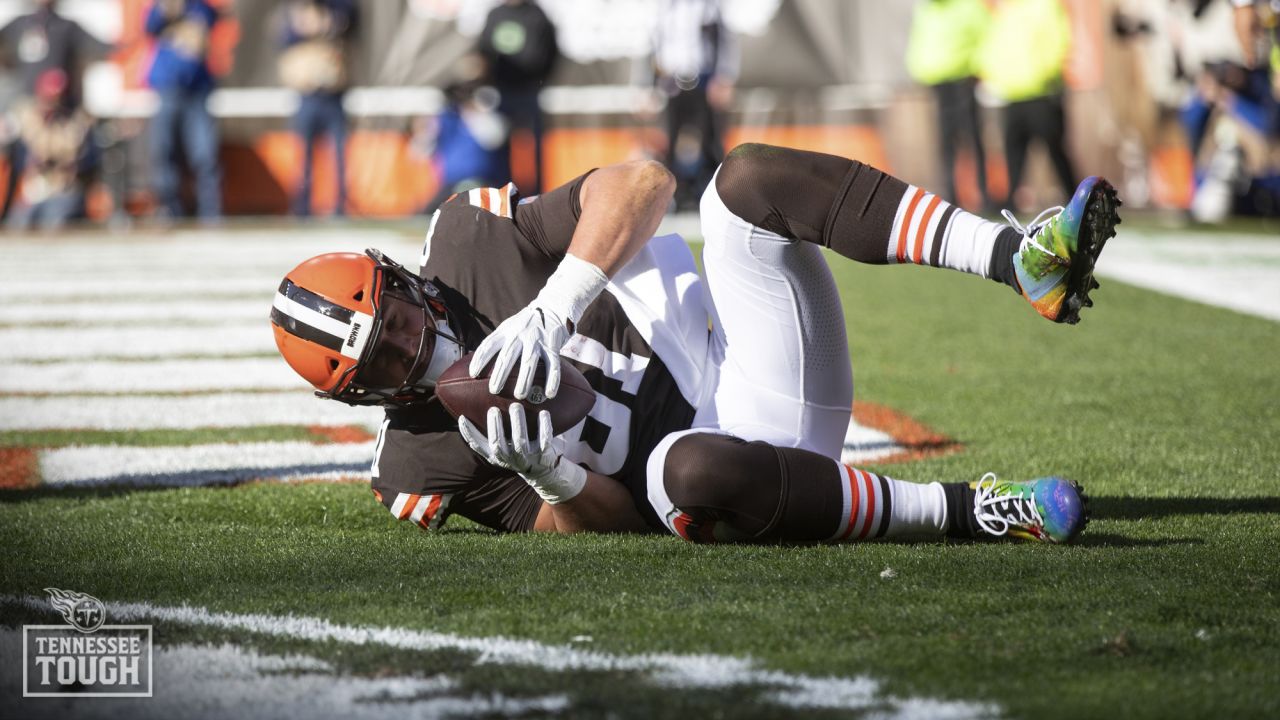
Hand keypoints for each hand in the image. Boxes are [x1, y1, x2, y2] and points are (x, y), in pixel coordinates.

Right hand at [458, 404, 586, 503]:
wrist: (544, 472)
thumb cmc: (517, 453)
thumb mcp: (501, 449)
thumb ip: (488, 436)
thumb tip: (465, 414)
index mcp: (497, 456)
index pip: (478, 446)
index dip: (468, 434)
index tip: (463, 417)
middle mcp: (510, 459)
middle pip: (498, 445)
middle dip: (495, 426)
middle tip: (493, 409)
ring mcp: (527, 458)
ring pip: (520, 441)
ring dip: (518, 423)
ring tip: (515, 406)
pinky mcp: (544, 454)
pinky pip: (544, 439)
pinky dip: (543, 426)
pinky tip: (543, 412)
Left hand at [469, 254, 608, 399]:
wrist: (552, 306)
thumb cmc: (526, 322)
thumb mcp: (509, 325)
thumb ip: (498, 340)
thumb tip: (477, 362)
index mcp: (506, 330)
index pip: (489, 344)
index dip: (480, 359)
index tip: (473, 374)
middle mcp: (520, 334)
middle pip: (508, 356)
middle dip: (500, 374)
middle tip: (494, 390)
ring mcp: (537, 340)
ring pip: (529, 362)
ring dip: (524, 380)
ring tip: (519, 396)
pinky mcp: (552, 345)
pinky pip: (553, 364)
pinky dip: (552, 380)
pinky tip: (549, 393)